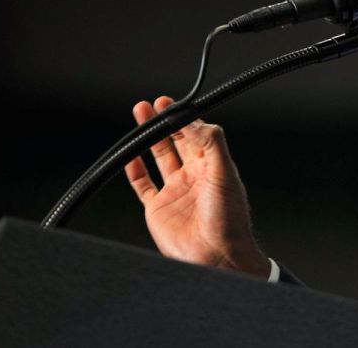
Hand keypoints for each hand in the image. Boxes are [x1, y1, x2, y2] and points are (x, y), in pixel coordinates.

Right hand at [123, 96, 269, 276]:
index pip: (196, 133)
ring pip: (158, 157)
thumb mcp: (225, 174)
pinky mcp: (158, 207)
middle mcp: (193, 175)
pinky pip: (143, 184)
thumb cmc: (228, 218)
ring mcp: (175, 190)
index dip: (184, 117)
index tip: (172, 103)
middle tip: (154, 104)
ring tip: (141, 116)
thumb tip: (198, 121)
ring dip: (148, 138)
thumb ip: (213, 144)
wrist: (216, 255)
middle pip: (176, 140)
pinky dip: (134, 169)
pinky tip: (129, 156)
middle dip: (164, 121)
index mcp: (212, 165)